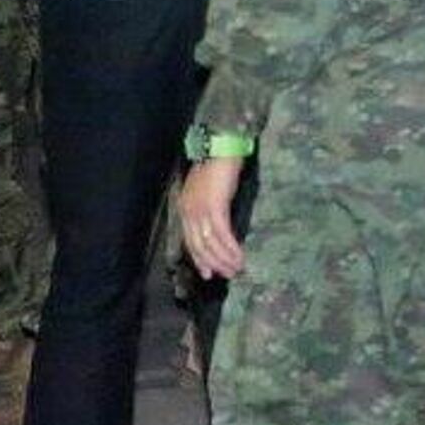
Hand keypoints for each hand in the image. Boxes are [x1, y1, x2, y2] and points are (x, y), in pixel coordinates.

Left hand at [179, 158, 246, 280]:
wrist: (221, 149)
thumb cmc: (217, 167)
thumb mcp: (207, 191)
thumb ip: (208, 207)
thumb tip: (217, 225)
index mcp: (185, 209)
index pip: (190, 241)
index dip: (200, 258)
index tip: (209, 272)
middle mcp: (189, 212)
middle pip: (199, 245)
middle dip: (213, 263)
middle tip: (227, 275)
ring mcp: (200, 210)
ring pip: (211, 243)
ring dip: (224, 259)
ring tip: (237, 269)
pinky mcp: (215, 208)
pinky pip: (222, 234)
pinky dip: (231, 248)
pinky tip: (239, 256)